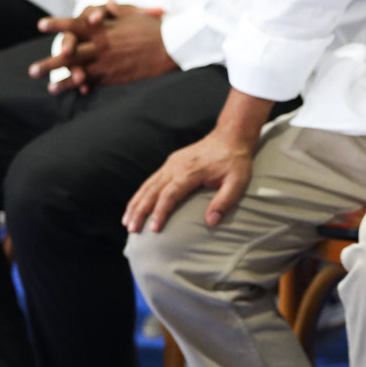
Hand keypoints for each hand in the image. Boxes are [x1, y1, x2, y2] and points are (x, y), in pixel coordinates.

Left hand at [30, 1, 175, 90]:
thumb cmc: (154, 29)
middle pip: (70, 54)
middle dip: (50, 63)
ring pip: (79, 72)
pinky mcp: (116, 76)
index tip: (40, 25)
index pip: (75, 25)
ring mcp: (108, 63)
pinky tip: (73, 93)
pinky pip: (96, 83)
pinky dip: (83, 88)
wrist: (173, 48)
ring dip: (61, 81)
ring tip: (48, 88)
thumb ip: (116, 11)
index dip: (57, 24)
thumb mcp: (134, 15)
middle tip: (32, 71)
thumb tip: (107, 1)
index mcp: (104, 29)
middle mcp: (102, 46)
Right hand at [121, 127, 254, 232]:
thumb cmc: (236, 161)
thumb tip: (211, 222)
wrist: (231, 137)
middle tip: (132, 230)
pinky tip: (135, 206)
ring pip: (147, 186)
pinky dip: (141, 194)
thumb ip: (225, 201)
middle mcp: (176, 167)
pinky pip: (151, 181)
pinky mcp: (171, 163)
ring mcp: (171, 164)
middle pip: (152, 191)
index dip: (160, 212)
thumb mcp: (238, 181)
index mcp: (190, 172)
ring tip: (127, 222)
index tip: (153, 229)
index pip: (170, 195)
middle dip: (140, 212)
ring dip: (136, 204)